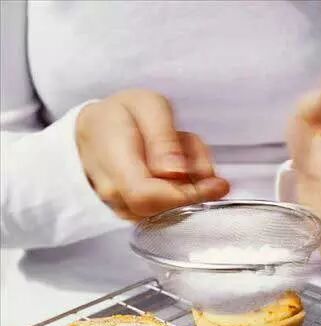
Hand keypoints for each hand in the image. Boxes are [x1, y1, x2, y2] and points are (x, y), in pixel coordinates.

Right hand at [76, 89, 229, 219]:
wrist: (96, 131)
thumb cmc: (122, 116)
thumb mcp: (147, 106)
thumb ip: (162, 139)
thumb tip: (176, 172)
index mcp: (114, 164)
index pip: (149, 196)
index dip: (188, 195)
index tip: (217, 184)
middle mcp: (117, 196)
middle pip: (169, 208)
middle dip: (197, 184)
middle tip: (196, 149)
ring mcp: (126, 210)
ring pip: (175, 209)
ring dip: (192, 181)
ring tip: (181, 147)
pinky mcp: (139, 216)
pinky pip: (171, 210)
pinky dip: (184, 188)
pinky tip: (176, 164)